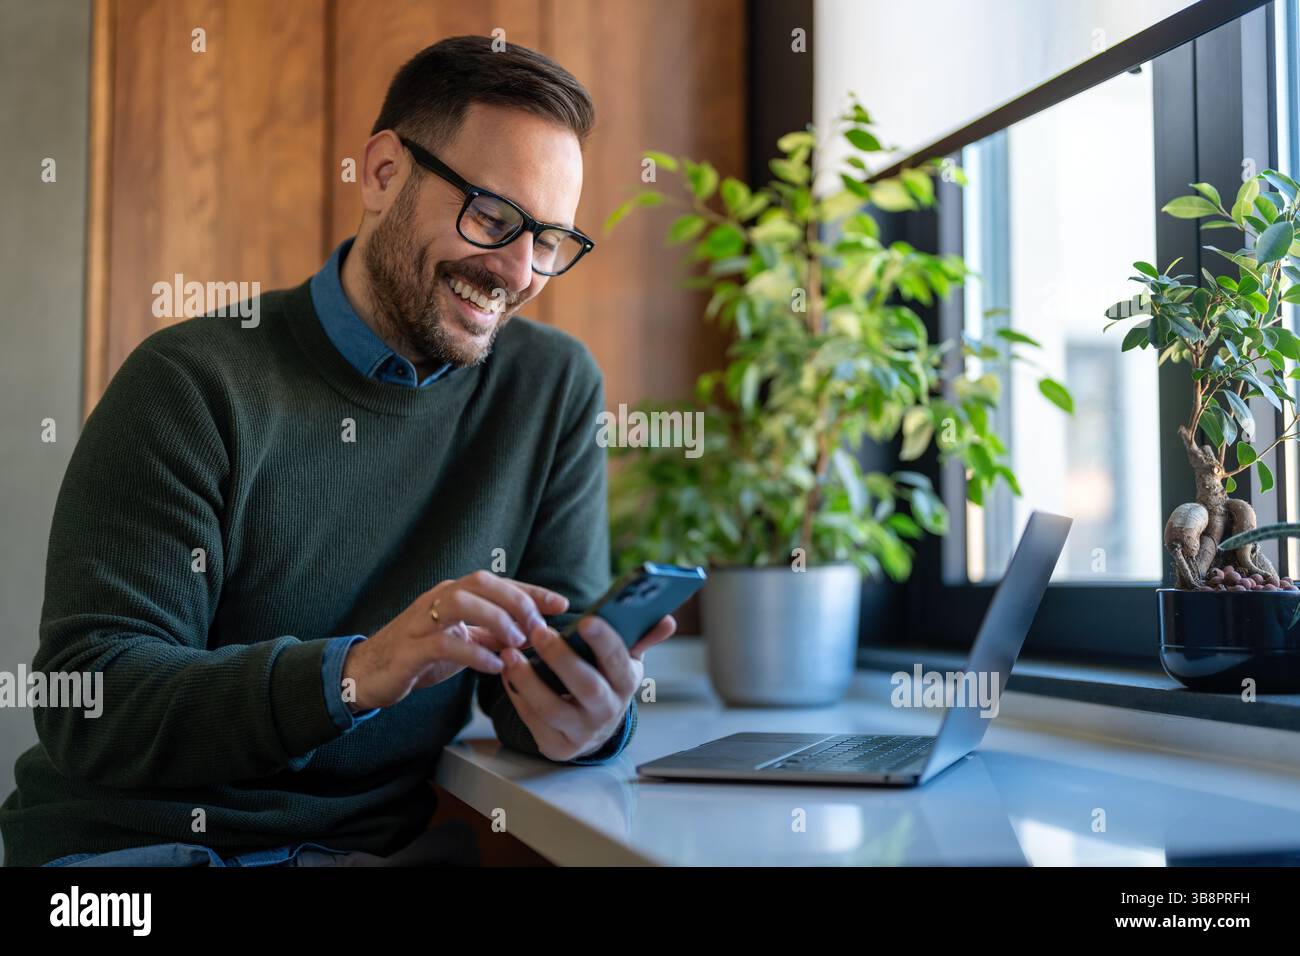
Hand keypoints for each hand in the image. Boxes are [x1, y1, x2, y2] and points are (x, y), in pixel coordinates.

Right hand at [342, 572, 569, 710]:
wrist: (368, 673)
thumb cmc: (420, 654)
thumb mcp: (462, 640)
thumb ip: (492, 633)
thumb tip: (532, 632)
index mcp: (453, 594)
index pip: (497, 582)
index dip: (531, 591)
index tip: (561, 604)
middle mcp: (437, 599)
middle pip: (480, 582)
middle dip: (515, 601)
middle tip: (538, 628)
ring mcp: (421, 621)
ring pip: (460, 602)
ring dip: (495, 620)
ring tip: (517, 644)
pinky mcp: (409, 648)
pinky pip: (444, 642)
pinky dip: (473, 652)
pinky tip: (494, 665)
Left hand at [499, 614, 676, 760]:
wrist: (595, 729)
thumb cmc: (607, 681)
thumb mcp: (626, 661)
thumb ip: (643, 637)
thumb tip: (668, 620)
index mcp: (627, 683)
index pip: (618, 661)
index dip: (604, 642)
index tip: (585, 620)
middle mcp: (607, 711)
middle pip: (586, 686)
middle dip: (561, 658)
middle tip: (538, 632)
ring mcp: (582, 732)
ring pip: (552, 708)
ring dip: (528, 680)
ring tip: (510, 654)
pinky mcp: (558, 746)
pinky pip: (533, 722)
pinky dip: (517, 696)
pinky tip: (507, 674)